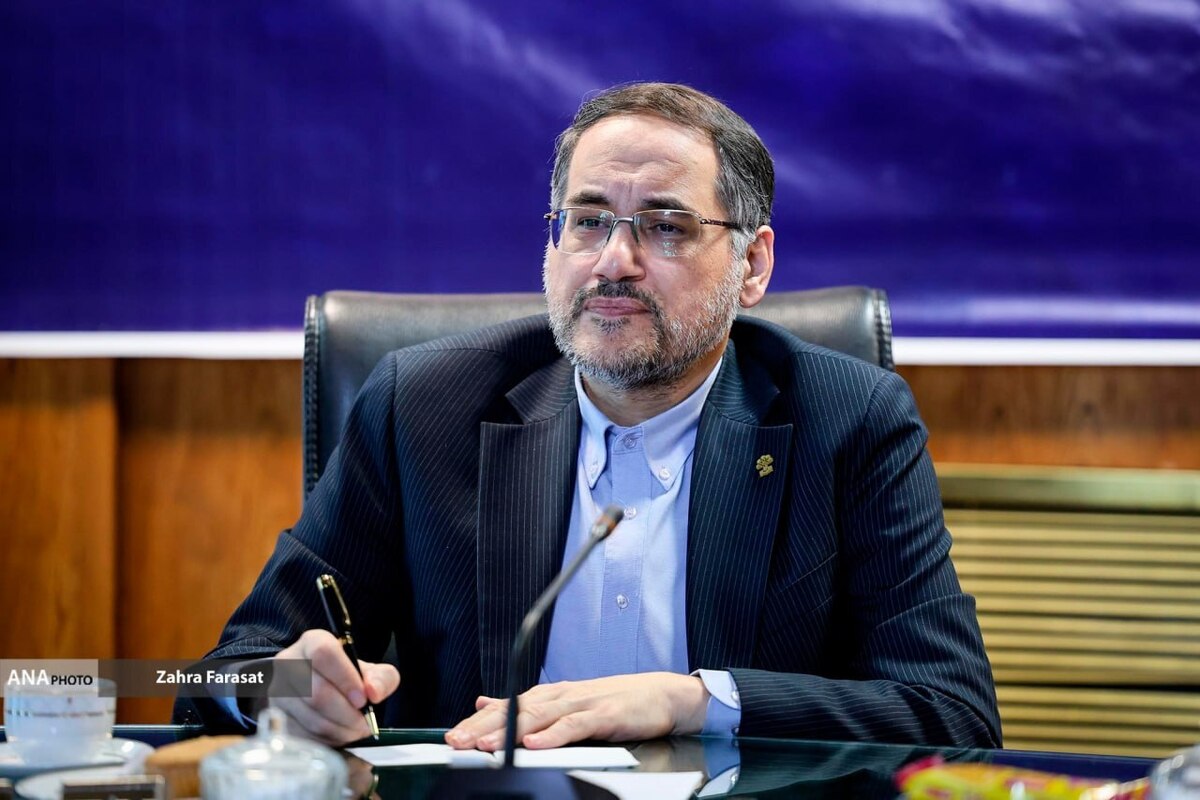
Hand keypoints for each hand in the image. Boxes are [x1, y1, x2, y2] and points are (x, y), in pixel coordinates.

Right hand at [271, 629, 399, 744]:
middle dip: (347, 714)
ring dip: (340, 730)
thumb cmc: (343, 676)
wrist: (314, 687)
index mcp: (312, 642)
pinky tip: (338, 734)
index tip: (363, 699)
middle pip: (317, 693)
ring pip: (311, 718)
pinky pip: (303, 737)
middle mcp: (288, 664)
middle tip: (364, 722)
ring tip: (355, 730)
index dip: (345, 678)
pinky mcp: (275, 719)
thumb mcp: (367, 670)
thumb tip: (373, 693)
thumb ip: (381, 677)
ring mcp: (277, 693)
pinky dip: (327, 741)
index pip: (323, 654)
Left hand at [444, 672, 708, 750]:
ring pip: (538, 716)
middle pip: (515, 710)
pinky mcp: (603, 714)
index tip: (453, 736)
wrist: (661, 694)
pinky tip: (535, 744)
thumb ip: (528, 706)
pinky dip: (553, 734)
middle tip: (457, 742)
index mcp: (551, 694)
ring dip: (508, 731)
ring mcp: (582, 703)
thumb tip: (486, 703)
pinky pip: (574, 725)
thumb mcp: (568, 702)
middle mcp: (561, 695)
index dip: (478, 721)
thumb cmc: (615, 702)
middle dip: (483, 727)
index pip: (507, 706)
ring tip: (484, 745)